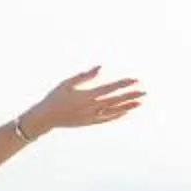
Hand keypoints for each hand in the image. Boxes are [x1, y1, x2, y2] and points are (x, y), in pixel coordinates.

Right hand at [23, 66, 145, 137]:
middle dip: (131, 95)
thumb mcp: (67, 83)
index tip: (135, 79)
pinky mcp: (90, 122)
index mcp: (86, 96)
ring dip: (128, 106)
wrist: (46, 118)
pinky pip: (108, 118)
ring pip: (115, 111)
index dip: (123, 84)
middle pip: (116, 100)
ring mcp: (92, 116)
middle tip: (144, 91)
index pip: (110, 88)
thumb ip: (85, 76)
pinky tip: (126, 112)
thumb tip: (100, 67)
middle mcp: (92, 107)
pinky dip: (118, 115)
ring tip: (140, 102)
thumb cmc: (55, 97)